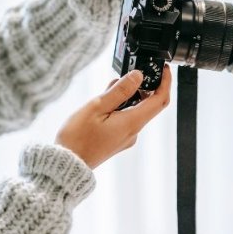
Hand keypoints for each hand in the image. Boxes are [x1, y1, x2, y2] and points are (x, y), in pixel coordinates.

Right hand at [55, 66, 171, 168]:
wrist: (67, 163)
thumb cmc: (78, 138)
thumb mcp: (97, 107)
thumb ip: (119, 91)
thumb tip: (138, 76)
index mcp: (132, 122)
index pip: (159, 100)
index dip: (165, 82)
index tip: (164, 69)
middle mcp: (133, 132)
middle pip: (149, 105)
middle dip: (145, 87)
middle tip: (132, 73)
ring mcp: (126, 137)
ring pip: (135, 111)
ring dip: (128, 96)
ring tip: (109, 87)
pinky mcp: (117, 140)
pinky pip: (126, 119)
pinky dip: (120, 106)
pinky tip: (105, 101)